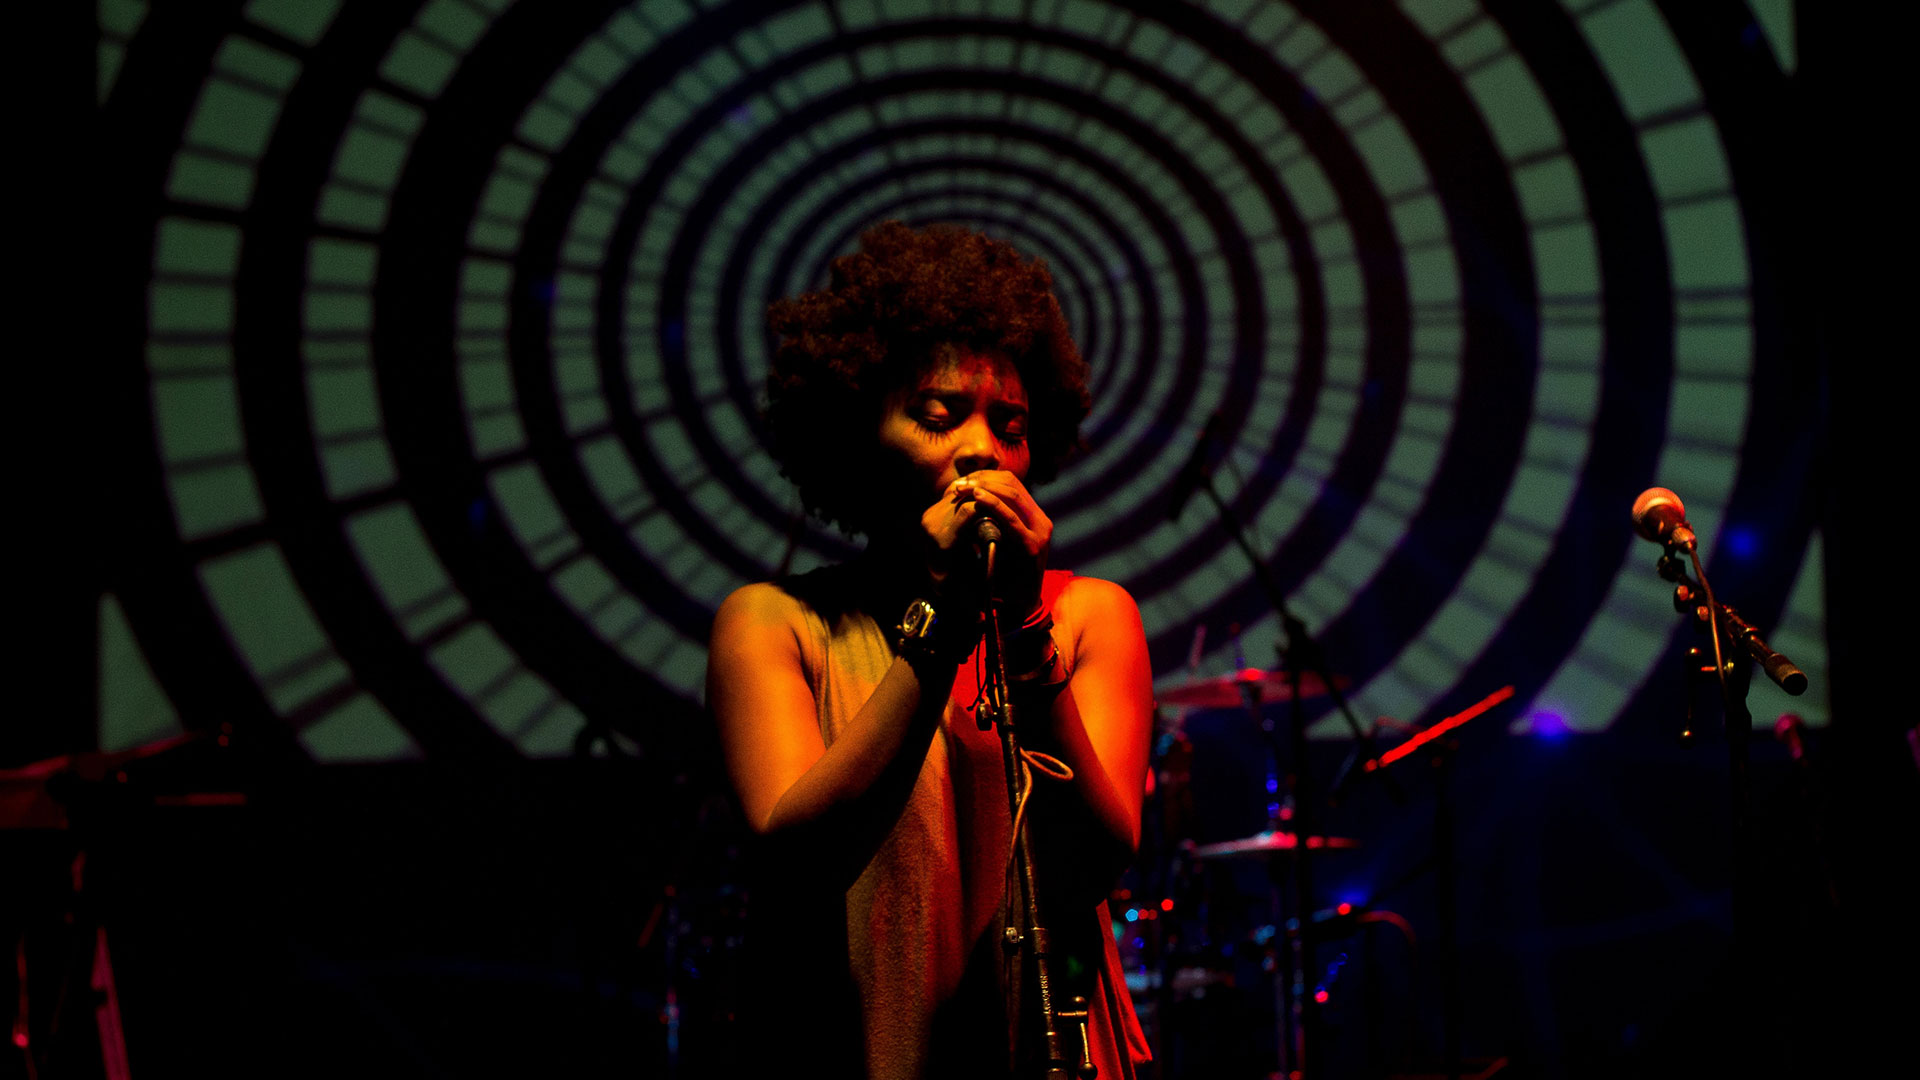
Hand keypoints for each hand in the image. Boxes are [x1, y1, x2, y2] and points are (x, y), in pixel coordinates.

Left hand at [948, 470, 1051, 619]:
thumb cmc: (1005, 574)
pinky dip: (993, 505)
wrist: (1019, 605)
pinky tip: (976, 499)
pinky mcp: (1033, 546)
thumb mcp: (1001, 539)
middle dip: (983, 480)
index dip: (987, 477)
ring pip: (1013, 495)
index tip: (965, 481)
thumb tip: (972, 496)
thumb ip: (994, 520)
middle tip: (961, 484)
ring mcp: (1040, 533)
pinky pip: (1011, 519)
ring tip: (964, 488)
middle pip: (1013, 485)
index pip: (1013, 484)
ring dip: (985, 488)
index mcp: (1035, 517)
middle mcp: (1041, 521)